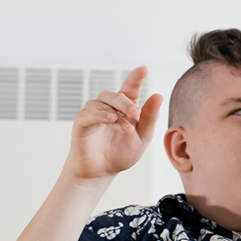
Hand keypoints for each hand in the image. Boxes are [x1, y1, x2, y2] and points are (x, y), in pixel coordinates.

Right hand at [64, 67, 162, 183]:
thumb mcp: (142, 137)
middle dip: (127, 104)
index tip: (144, 68)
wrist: (102, 171)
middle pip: (116, 95)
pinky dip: (101, 115)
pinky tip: (111, 120)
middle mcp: (109, 106)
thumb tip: (158, 95)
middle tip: (136, 115)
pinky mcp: (81, 122)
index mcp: (125, 108)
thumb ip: (150, 118)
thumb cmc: (121, 153)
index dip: (136, 77)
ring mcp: (94, 112)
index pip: (130, 87)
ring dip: (117, 114)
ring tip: (127, 129)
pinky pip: (90, 113)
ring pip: (104, 104)